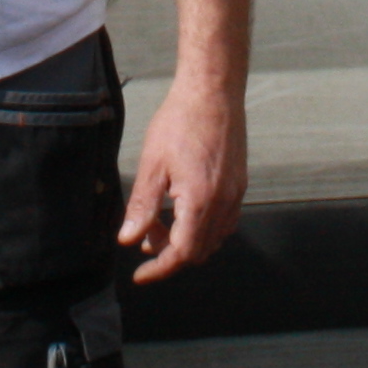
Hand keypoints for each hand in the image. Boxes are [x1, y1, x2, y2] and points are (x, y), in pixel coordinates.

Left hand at [117, 77, 246, 282]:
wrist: (213, 91)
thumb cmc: (180, 122)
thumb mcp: (151, 165)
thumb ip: (141, 206)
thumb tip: (127, 239)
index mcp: (200, 201)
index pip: (182, 254)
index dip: (160, 269)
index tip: (140, 276)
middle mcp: (224, 203)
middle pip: (199, 251)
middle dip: (169, 253)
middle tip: (144, 238)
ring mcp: (236, 194)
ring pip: (213, 238)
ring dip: (186, 240)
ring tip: (159, 223)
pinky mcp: (239, 184)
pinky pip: (225, 221)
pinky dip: (203, 227)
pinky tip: (183, 211)